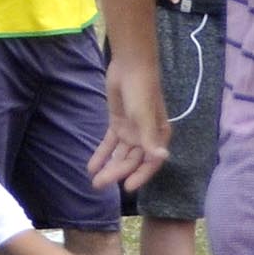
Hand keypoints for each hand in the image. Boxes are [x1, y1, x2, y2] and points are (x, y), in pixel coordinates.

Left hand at [88, 58, 170, 192]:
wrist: (131, 67)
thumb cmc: (142, 91)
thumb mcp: (144, 116)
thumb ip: (149, 138)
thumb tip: (162, 157)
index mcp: (159, 136)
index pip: (151, 161)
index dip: (140, 175)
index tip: (127, 187)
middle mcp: (147, 137)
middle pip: (132, 160)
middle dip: (117, 173)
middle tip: (100, 185)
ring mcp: (132, 131)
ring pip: (120, 154)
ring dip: (108, 166)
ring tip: (94, 180)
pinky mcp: (119, 124)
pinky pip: (110, 144)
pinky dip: (102, 154)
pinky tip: (91, 166)